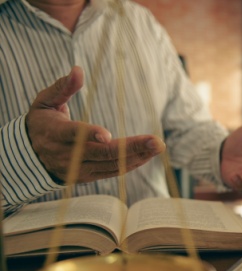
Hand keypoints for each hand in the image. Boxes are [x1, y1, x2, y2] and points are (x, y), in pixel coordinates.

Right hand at [26, 66, 164, 183]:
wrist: (29, 156)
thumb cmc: (41, 122)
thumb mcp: (45, 102)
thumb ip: (62, 87)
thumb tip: (78, 69)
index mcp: (55, 133)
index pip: (74, 134)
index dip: (90, 134)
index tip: (108, 135)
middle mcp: (68, 155)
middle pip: (103, 153)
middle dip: (132, 148)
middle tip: (157, 142)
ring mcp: (79, 169)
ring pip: (111, 165)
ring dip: (138, 157)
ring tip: (158, 147)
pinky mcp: (88, 177)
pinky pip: (113, 172)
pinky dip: (132, 164)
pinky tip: (147, 155)